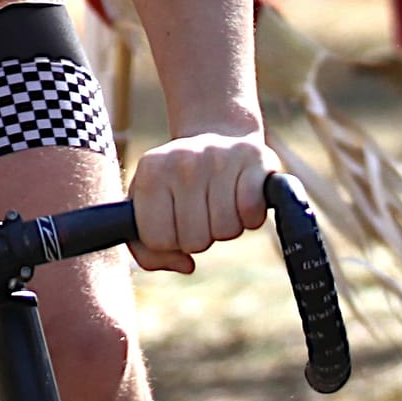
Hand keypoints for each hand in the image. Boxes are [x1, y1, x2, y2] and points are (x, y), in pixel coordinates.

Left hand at [127, 128, 274, 274]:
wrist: (217, 133)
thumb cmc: (178, 182)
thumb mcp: (148, 206)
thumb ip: (148, 249)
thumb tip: (186, 266)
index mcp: (150, 173)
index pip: (156, 240)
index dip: (169, 242)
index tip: (174, 222)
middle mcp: (182, 161)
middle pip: (194, 241)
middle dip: (200, 235)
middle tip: (202, 210)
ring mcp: (218, 157)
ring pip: (225, 231)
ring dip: (226, 226)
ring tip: (221, 201)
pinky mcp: (253, 158)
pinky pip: (252, 216)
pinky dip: (251, 218)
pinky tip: (242, 198)